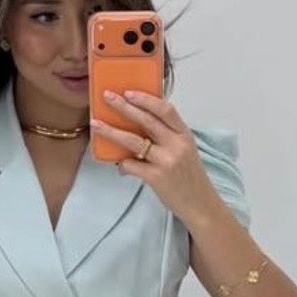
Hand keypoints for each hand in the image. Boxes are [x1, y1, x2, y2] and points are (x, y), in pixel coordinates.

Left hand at [90, 90, 220, 226]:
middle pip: (146, 120)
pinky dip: (122, 164)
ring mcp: (166, 161)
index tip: (129, 92)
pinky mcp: (156, 177)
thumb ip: (168, 136)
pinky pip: (131, 165)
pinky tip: (120, 166)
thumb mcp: (185, 150)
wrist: (200, 205)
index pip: (165, 110)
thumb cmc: (190, 178)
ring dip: (112, 131)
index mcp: (184, 135)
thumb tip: (140, 123)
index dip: (146, 99)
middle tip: (107, 97)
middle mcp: (176, 145)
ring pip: (134, 141)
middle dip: (124, 107)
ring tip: (96, 124)